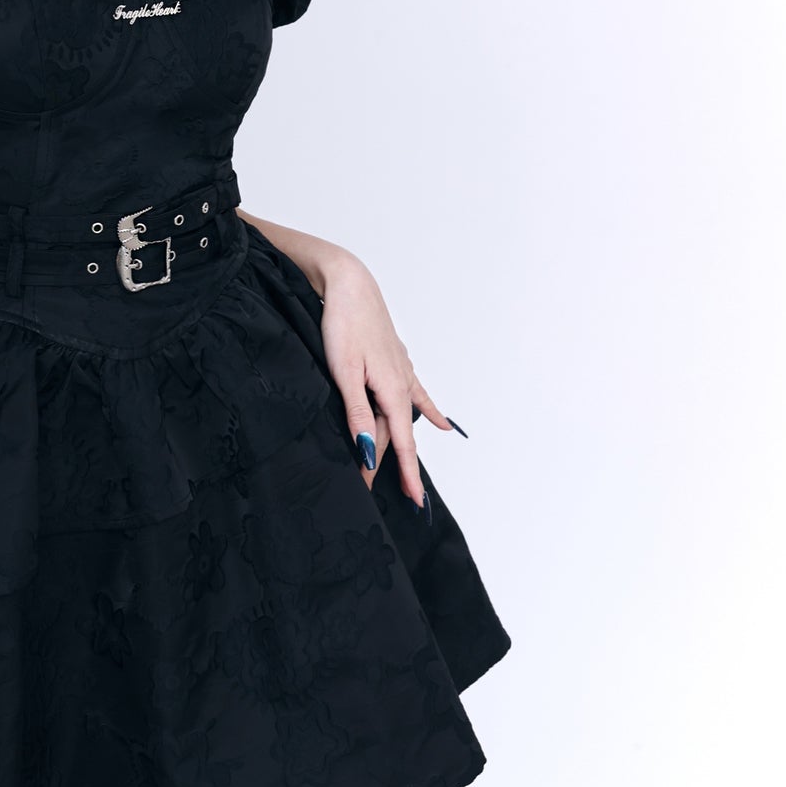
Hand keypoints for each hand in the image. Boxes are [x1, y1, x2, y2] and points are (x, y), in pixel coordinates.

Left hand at [306, 244, 453, 510]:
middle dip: (386, 463)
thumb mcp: (344, 372)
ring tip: (407, 476)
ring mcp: (400, 371)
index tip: (412, 503)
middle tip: (373, 491)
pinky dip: (428, 411)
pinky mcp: (394, 360)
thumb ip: (357, 413)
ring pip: (400, 417)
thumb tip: (368, 450)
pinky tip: (442, 425)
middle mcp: (401, 384)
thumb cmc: (343, 324)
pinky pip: (415, 393)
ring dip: (400, 444)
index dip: (402, 475)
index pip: (399, 444)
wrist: (349, 284)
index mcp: (391, 392)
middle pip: (394, 433)